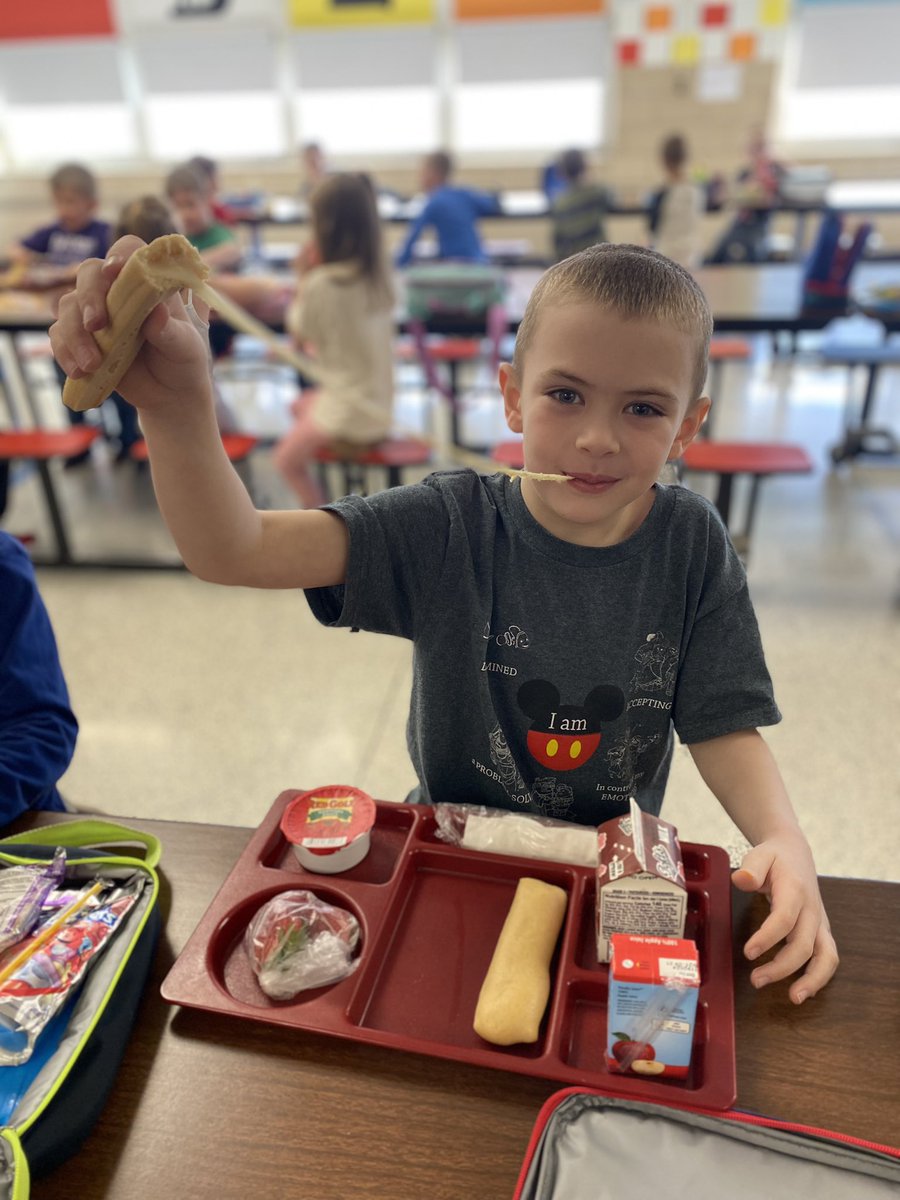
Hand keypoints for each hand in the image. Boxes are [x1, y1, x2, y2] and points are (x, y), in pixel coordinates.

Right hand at [48, 235, 211, 414]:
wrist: (171, 395)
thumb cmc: (184, 362)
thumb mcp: (186, 349)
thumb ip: (172, 331)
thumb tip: (157, 313)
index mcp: (147, 284)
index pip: (128, 253)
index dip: (119, 257)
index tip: (113, 272)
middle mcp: (118, 292)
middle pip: (89, 272)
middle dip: (89, 296)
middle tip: (96, 325)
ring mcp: (96, 312)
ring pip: (68, 304)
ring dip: (75, 334)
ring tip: (92, 364)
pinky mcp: (81, 336)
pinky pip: (59, 334)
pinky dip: (65, 351)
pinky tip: (79, 371)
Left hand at [732, 833, 837, 1003]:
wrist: (795, 852)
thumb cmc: (774, 857)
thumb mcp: (759, 854)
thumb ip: (751, 867)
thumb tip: (742, 880)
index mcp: (795, 890)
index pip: (784, 919)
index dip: (768, 938)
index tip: (748, 953)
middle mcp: (812, 910)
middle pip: (803, 945)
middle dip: (782, 967)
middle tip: (756, 980)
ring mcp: (819, 922)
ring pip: (826, 957)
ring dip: (812, 980)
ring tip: (793, 998)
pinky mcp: (820, 931)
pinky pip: (826, 957)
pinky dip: (819, 977)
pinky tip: (801, 990)